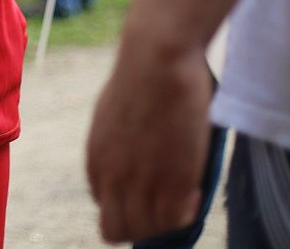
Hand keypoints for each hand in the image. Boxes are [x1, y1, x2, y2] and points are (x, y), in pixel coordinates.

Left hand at [86, 24, 211, 242]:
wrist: (157, 59)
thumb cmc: (141, 76)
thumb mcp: (112, 115)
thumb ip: (116, 144)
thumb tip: (131, 157)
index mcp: (95, 159)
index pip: (104, 207)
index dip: (128, 204)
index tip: (148, 191)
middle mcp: (113, 175)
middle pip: (117, 230)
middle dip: (142, 224)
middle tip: (165, 204)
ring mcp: (143, 179)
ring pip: (147, 230)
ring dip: (166, 220)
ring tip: (183, 195)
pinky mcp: (174, 177)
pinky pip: (176, 220)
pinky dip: (186, 213)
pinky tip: (194, 191)